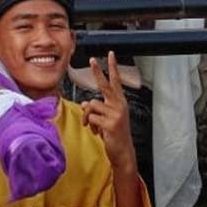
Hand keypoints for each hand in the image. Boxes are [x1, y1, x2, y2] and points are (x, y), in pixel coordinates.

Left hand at [81, 51, 136, 172]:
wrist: (123, 152)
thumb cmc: (115, 135)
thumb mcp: (106, 119)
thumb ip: (97, 109)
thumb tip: (84, 104)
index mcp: (119, 102)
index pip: (116, 81)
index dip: (113, 67)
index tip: (111, 54)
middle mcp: (119, 105)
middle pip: (105, 84)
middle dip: (98, 71)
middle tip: (92, 60)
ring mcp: (116, 114)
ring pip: (91, 105)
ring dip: (87, 116)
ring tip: (92, 126)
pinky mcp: (110, 123)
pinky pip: (91, 118)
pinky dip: (89, 125)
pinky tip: (97, 132)